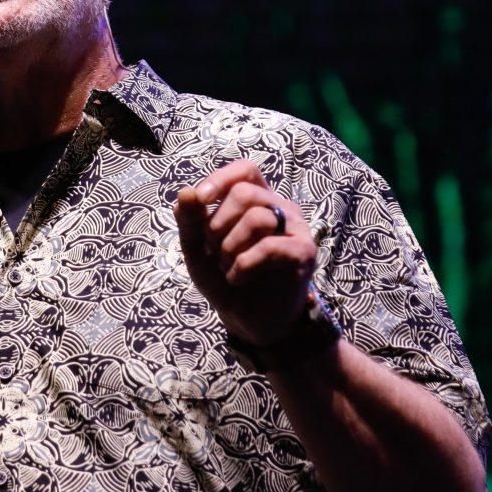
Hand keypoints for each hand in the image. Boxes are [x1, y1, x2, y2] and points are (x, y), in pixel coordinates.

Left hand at [173, 159, 315, 348]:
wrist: (248, 320)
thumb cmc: (225, 278)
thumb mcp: (198, 247)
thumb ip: (190, 220)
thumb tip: (186, 192)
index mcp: (258, 200)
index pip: (245, 170)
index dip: (220, 179)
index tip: (200, 201)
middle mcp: (280, 209)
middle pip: (245, 193)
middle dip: (218, 224)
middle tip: (214, 252)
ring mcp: (296, 229)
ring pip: (257, 219)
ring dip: (230, 248)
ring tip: (227, 267)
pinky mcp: (304, 253)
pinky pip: (268, 247)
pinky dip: (243, 265)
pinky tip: (238, 278)